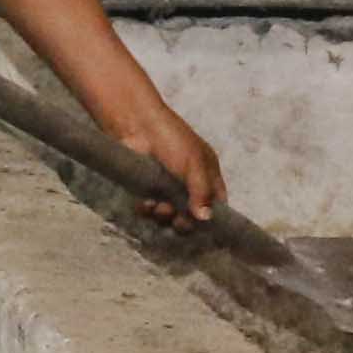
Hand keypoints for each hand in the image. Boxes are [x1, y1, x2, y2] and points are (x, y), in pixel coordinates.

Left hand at [122, 95, 223, 229]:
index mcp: (206, 174)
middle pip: (191, 216)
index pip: (216, 203)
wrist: (135, 125)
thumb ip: (201, 192)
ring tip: (158, 207)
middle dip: (184, 222)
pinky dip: (147, 211)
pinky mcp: (146, 190)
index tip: (204, 226)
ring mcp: (166, 188)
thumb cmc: (171, 138)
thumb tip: (205, 218)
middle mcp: (188, 183)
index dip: (212, 216)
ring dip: (164, 216)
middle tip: (177, 220)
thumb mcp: (194, 163)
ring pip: (168, 215)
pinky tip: (145, 203)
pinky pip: (149, 210)